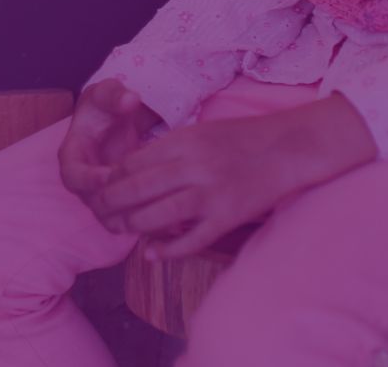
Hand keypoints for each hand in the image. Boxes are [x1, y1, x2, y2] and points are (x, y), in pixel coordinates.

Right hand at [58, 80, 163, 229]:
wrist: (114, 118)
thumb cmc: (106, 105)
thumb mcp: (107, 93)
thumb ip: (116, 95)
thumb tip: (130, 100)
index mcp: (72, 155)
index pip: (72, 176)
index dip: (88, 180)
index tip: (110, 175)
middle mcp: (84, 181)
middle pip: (93, 204)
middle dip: (117, 205)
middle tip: (144, 198)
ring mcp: (102, 195)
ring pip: (112, 220)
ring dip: (134, 218)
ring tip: (161, 209)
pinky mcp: (120, 204)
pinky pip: (129, 222)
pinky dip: (147, 222)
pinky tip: (170, 217)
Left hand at [96, 93, 378, 259]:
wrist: (288, 148)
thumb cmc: (240, 138)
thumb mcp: (198, 132)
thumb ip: (166, 149)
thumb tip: (130, 170)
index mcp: (182, 142)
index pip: (129, 164)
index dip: (109, 180)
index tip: (101, 190)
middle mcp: (192, 167)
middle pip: (134, 190)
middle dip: (108, 205)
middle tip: (99, 214)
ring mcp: (210, 194)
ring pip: (155, 216)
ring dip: (132, 227)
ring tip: (121, 231)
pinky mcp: (227, 217)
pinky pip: (190, 241)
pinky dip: (167, 251)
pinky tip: (152, 254)